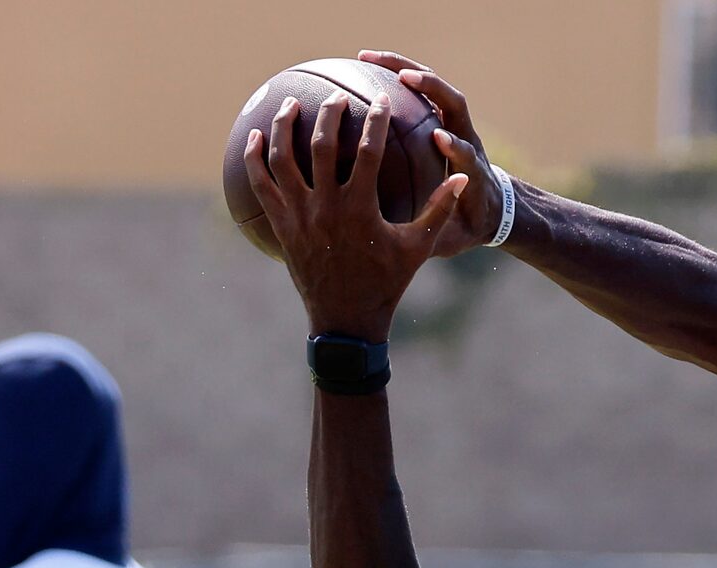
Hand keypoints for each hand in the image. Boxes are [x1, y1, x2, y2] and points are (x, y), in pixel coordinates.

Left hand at [243, 91, 468, 341]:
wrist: (346, 321)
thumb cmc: (386, 283)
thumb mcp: (417, 248)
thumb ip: (439, 210)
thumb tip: (462, 177)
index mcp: (360, 208)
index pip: (368, 151)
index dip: (375, 121)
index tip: (380, 101)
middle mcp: (326, 208)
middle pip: (321, 146)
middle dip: (329, 114)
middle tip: (335, 97)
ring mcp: (300, 217)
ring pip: (283, 160)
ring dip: (284, 127)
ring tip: (289, 104)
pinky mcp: (282, 227)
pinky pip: (262, 186)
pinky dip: (255, 160)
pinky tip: (254, 138)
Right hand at [358, 51, 507, 258]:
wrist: (488, 209)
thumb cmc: (465, 228)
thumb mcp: (453, 239)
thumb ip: (440, 235)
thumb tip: (418, 250)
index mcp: (472, 171)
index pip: (468, 152)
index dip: (457, 145)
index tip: (439, 138)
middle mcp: (465, 138)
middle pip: (453, 102)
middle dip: (431, 87)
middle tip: (400, 78)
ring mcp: (453, 124)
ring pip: (433, 87)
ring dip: (404, 68)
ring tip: (366, 58)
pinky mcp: (438, 117)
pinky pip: (416, 90)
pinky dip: (392, 75)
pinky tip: (358, 69)